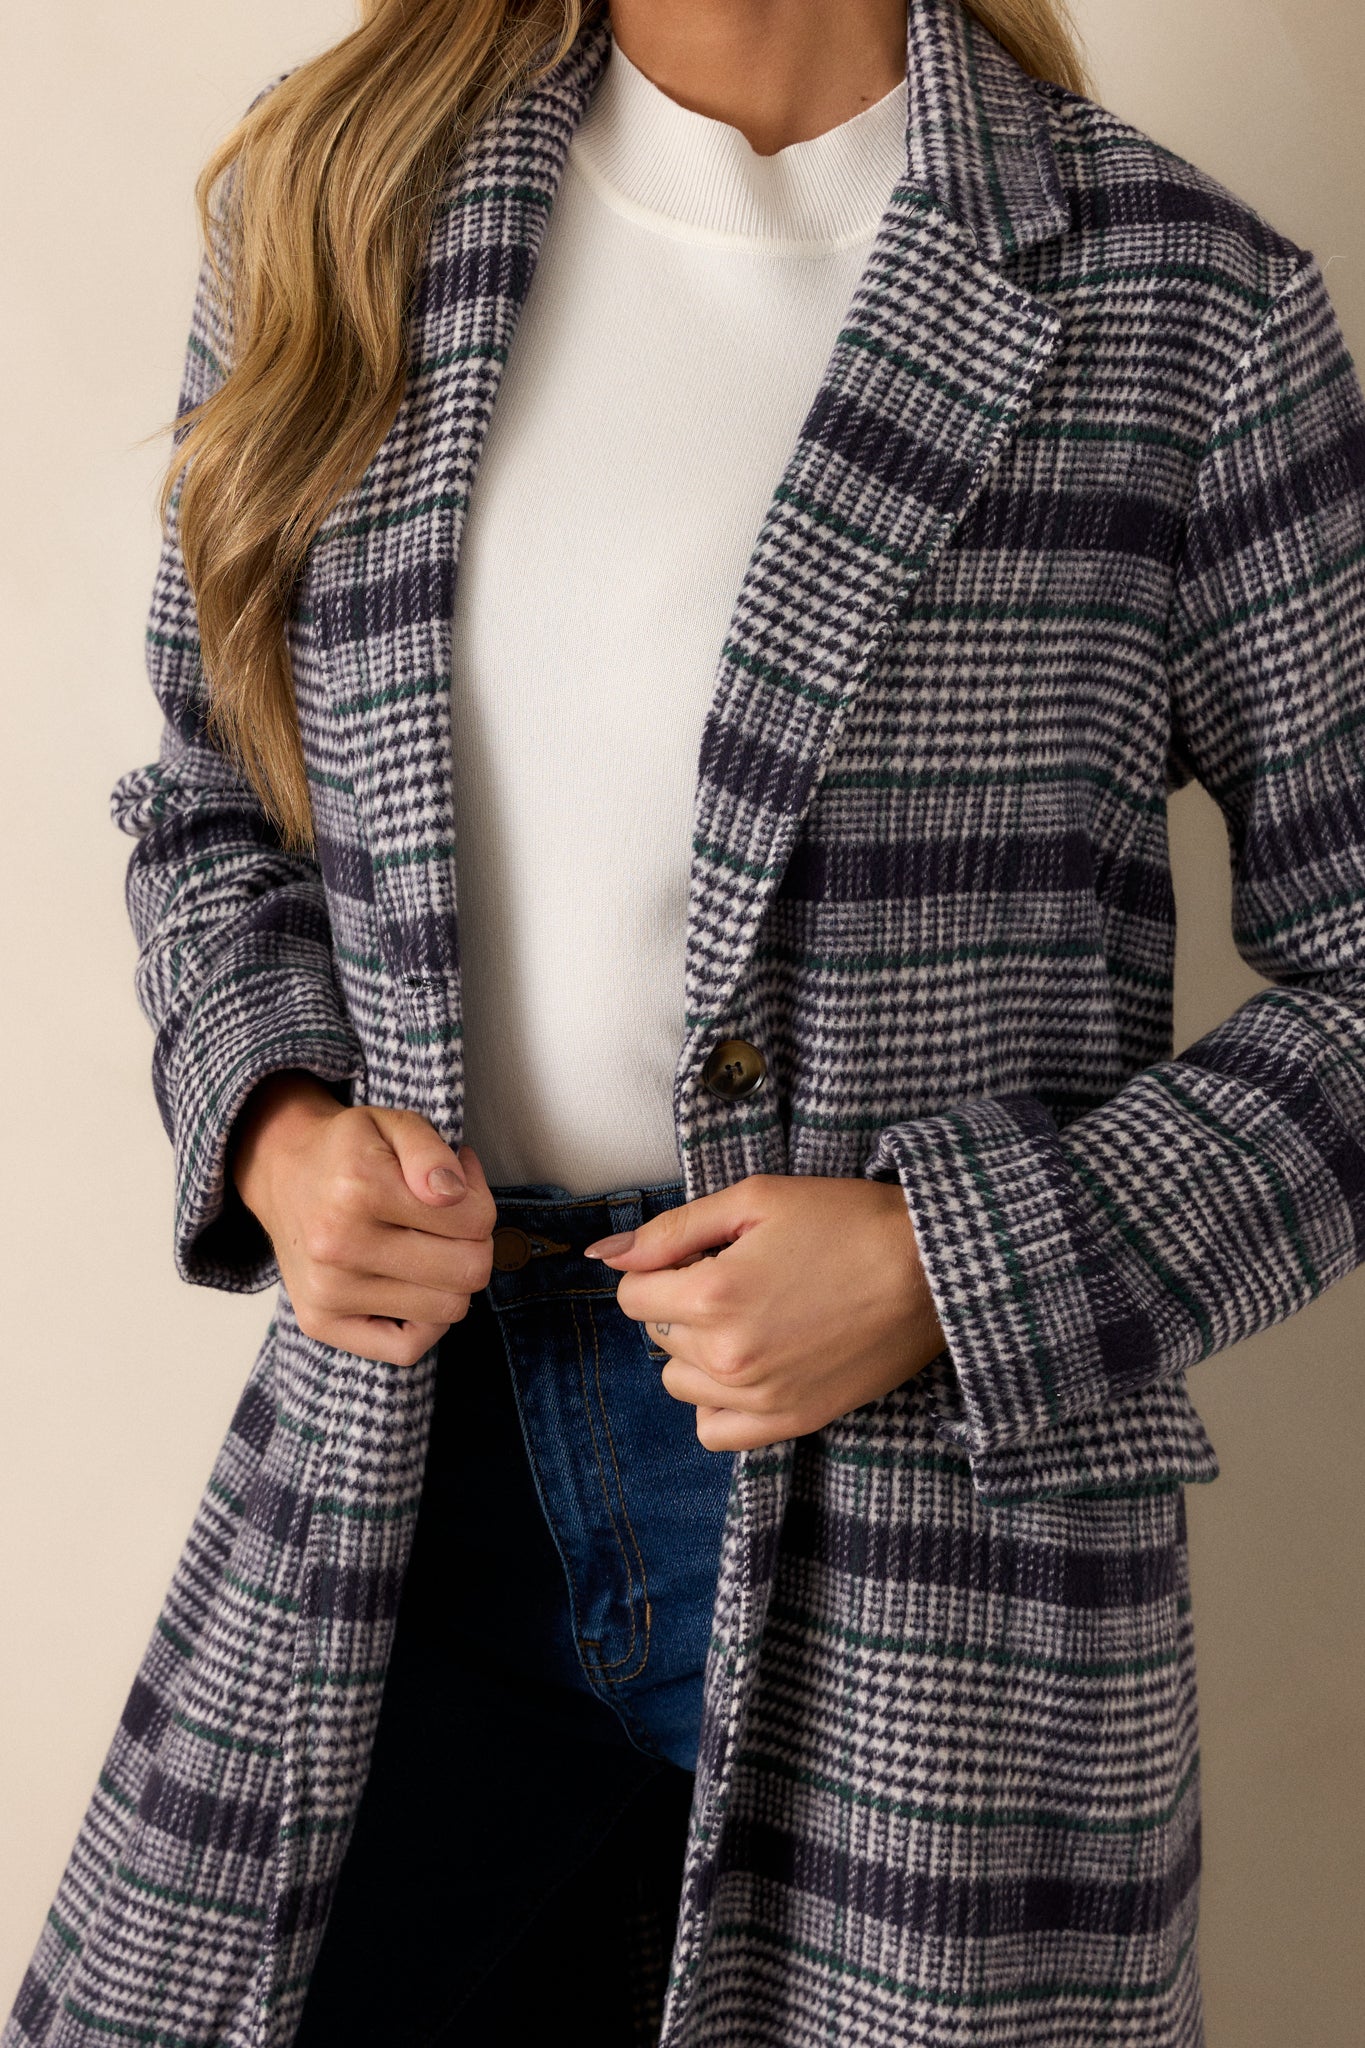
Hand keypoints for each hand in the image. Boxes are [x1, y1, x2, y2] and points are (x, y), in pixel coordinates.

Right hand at [228, 1071, 496, 1365]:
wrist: (283, 1174)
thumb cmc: (350, 1151)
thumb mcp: (394, 1123)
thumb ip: (430, 1149)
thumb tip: (452, 1193)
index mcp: (359, 1187)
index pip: (476, 1220)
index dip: (480, 1201)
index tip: (456, 1187)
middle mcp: (337, 1244)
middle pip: (469, 1271)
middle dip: (476, 1244)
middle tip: (451, 1224)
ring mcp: (327, 1290)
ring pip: (448, 1310)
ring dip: (452, 1280)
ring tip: (428, 1248)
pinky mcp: (320, 1322)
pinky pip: (407, 1349)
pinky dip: (427, 1323)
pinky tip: (415, 1287)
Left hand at [585, 1173, 944, 1450]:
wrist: (932, 1269)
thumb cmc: (848, 1222)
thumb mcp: (755, 1198)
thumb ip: (670, 1231)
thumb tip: (603, 1255)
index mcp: (712, 1295)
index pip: (633, 1296)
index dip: (663, 1268)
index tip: (705, 1254)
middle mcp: (728, 1357)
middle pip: (659, 1336)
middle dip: (685, 1304)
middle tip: (744, 1276)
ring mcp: (760, 1397)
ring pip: (681, 1382)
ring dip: (700, 1351)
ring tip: (753, 1317)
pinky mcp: (791, 1421)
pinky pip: (715, 1431)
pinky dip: (719, 1401)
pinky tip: (751, 1365)